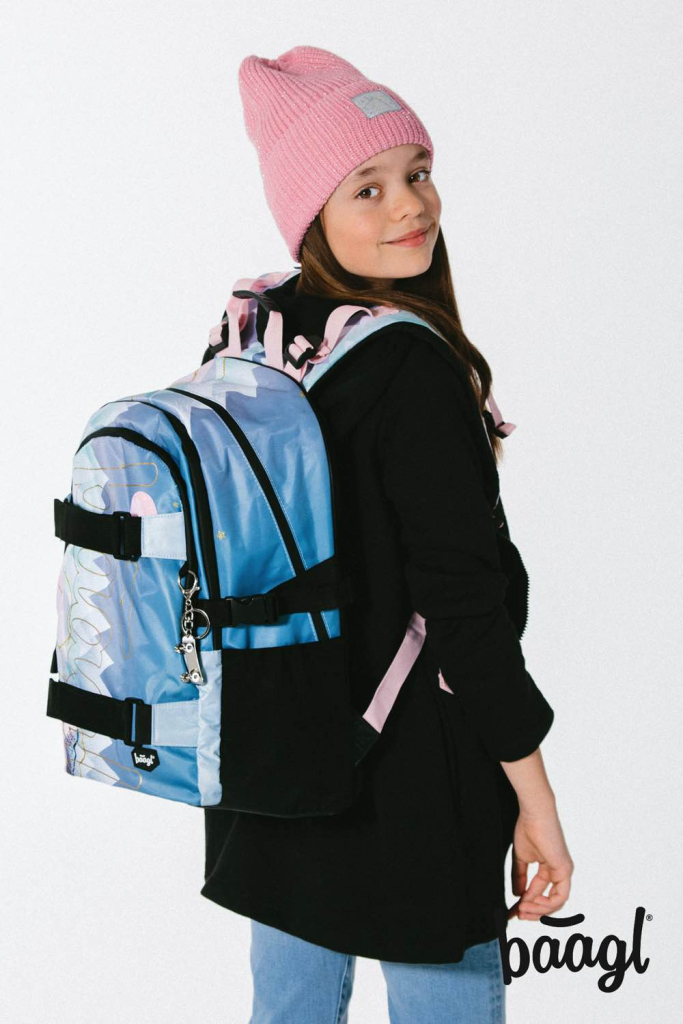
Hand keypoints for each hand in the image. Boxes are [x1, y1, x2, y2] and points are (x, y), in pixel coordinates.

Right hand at [506, 803, 573, 920]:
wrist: (534, 814)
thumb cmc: (527, 829)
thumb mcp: (521, 858)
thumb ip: (520, 877)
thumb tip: (517, 895)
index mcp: (549, 868)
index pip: (537, 892)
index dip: (524, 903)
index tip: (511, 912)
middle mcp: (559, 872)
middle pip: (547, 901)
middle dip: (531, 911)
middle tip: (516, 915)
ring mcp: (564, 872)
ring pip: (555, 902)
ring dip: (538, 910)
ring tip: (522, 910)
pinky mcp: (565, 870)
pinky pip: (559, 896)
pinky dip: (547, 903)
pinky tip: (533, 902)